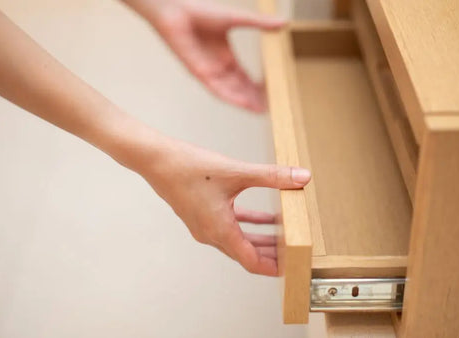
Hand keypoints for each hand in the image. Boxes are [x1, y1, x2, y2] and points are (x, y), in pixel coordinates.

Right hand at [143, 142, 310, 275]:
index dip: (274, 267)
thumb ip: (272, 175)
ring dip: (261, 241)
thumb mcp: (236, 171)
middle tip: (296, 254)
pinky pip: (230, 226)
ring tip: (285, 239)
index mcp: (220, 230)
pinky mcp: (201, 215)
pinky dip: (249, 225)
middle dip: (272, 255)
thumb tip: (302, 177)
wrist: (156, 160)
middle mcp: (211, 234)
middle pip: (247, 254)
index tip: (293, 268)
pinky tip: (266, 218)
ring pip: (239, 241)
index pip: (252, 261)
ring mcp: (204, 226)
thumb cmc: (189, 168)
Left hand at [147, 1, 284, 111]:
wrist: (176, 10)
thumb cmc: (200, 10)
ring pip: (229, 91)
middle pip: (238, 88)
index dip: (256, 86)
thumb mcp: (236, 18)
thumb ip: (259, 24)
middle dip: (253, 98)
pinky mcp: (198, 72)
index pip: (243, 77)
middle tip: (270, 107)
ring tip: (260, 110)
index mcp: (224, 55)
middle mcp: (216, 66)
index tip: (270, 93)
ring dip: (244, 101)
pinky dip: (230, 97)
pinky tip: (243, 103)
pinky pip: (216, 89)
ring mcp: (208, 70)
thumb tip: (284, 23)